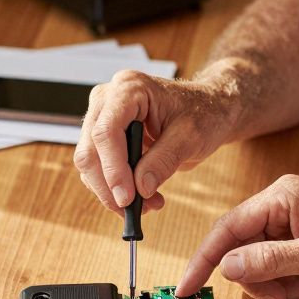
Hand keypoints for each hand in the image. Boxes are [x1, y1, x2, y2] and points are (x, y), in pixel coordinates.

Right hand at [74, 68, 238, 215]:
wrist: (209, 110)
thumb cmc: (203, 113)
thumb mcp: (191, 137)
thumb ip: (164, 160)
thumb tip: (140, 188)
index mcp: (129, 89)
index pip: (106, 131)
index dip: (113, 168)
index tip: (127, 198)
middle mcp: (108, 100)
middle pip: (90, 150)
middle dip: (109, 185)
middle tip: (134, 209)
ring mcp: (103, 117)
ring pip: (89, 163)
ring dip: (112, 191)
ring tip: (149, 203)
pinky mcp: (105, 137)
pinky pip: (98, 168)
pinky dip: (115, 188)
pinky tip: (143, 195)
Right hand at [176, 175, 298, 298]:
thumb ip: (268, 261)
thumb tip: (227, 265)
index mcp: (282, 196)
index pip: (228, 227)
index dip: (205, 259)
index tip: (187, 286)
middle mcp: (284, 207)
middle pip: (244, 249)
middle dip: (259, 279)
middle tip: (278, 297)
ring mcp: (295, 226)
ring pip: (262, 264)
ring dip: (280, 285)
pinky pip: (281, 269)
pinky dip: (293, 284)